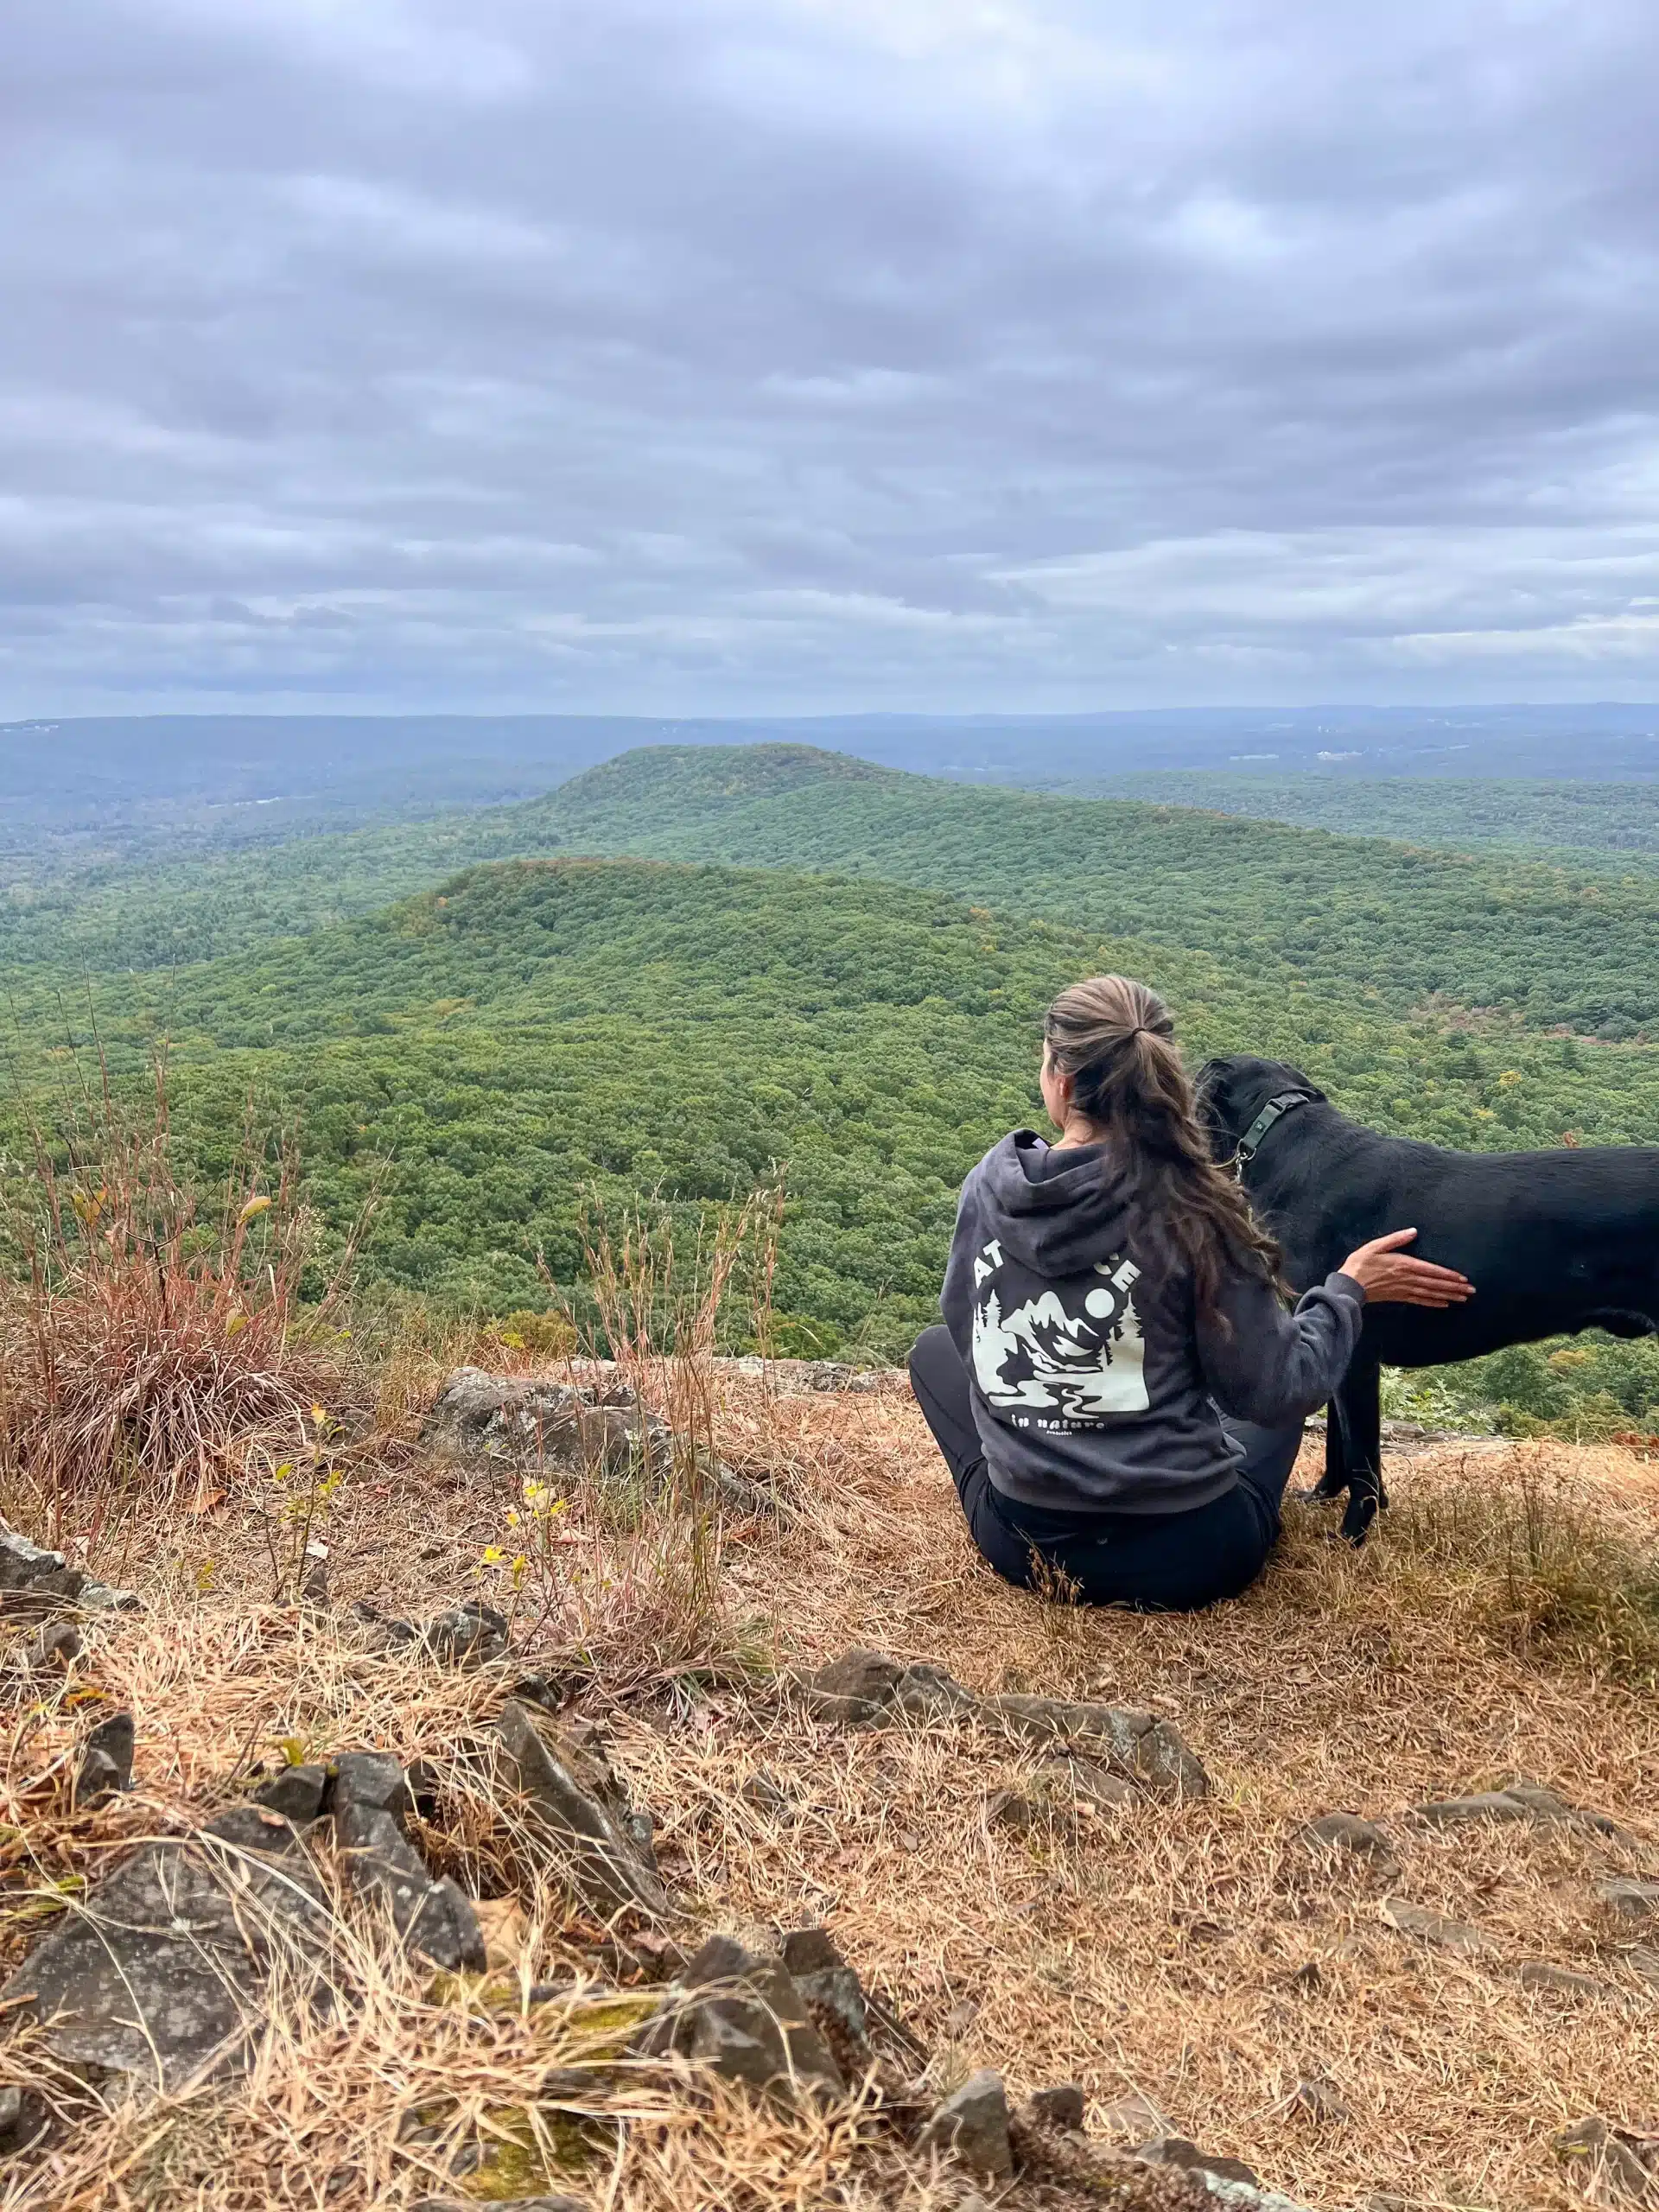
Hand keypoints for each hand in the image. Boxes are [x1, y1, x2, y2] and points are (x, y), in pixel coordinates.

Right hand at [1338, 1228, 1474, 1306]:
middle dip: (1454, 1287)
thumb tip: (1413, 1231)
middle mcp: (1407, 1279)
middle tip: (1471, 1291)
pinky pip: (1420, 1301)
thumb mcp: (1376, 1246)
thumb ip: (1396, 1239)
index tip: (1463, 1278)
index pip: (1432, 1270)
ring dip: (1448, 1295)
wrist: (1349, 1285)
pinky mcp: (1399, 1297)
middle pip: (1435, 1284)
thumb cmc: (1360, 1263)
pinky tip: (1444, 1304)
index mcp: (1404, 1264)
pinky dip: (1434, 1303)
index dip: (1448, 1275)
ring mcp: (1404, 1290)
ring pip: (1431, 1293)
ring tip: (1463, 1298)